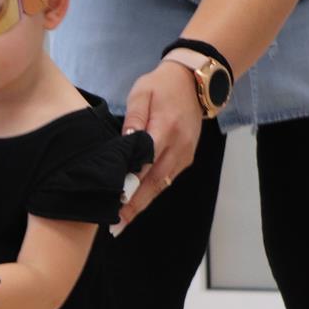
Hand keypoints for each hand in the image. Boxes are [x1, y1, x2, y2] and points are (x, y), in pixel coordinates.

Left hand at [115, 62, 202, 227]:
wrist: (194, 82)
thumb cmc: (162, 86)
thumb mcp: (142, 94)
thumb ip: (133, 119)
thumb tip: (125, 144)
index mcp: (166, 128)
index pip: (146, 161)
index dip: (130, 183)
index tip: (114, 200)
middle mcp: (179, 146)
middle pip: (155, 181)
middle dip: (134, 205)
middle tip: (115, 225)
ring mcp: (185, 155)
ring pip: (162, 185)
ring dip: (142, 204)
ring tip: (121, 222)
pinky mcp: (186, 159)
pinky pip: (167, 180)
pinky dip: (151, 194)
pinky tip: (136, 205)